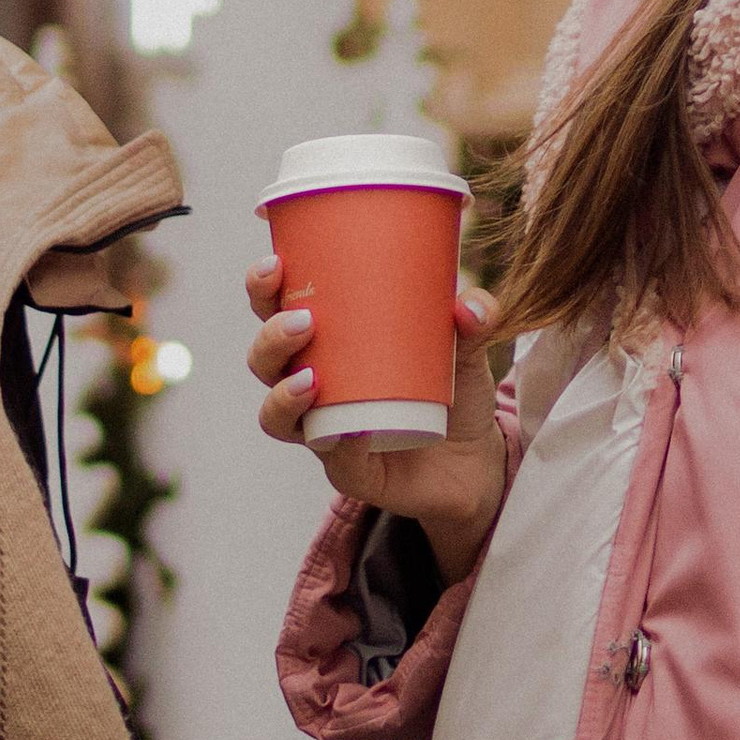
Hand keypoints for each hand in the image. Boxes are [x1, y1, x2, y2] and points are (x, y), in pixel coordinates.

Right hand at [245, 260, 506, 582]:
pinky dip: (342, 447)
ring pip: (277, 419)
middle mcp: (314, 389)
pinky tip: (353, 432)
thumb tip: (470, 306)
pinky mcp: (354, 475)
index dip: (262, 290)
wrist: (476, 461)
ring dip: (284, 396)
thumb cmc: (453, 392)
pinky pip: (336, 464)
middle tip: (303, 321)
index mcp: (327, 346)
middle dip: (270, 340)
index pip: (275, 312)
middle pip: (264, 364)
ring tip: (311, 379)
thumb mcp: (467, 349)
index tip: (273, 264)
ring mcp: (328, 434)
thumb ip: (473, 320)